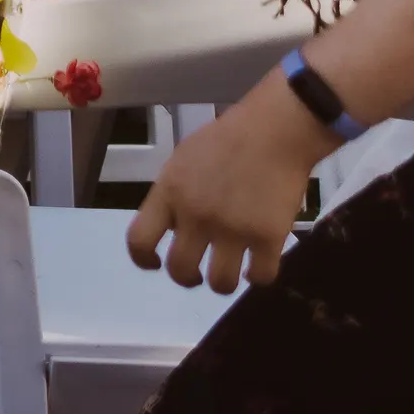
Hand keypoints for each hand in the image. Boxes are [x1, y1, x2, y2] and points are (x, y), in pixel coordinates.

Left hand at [129, 82, 325, 292]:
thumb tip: (169, 229)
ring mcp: (233, 228)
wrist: (274, 129)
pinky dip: (259, 276)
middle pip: (180, 270)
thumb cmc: (227, 140)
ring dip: (223, 283)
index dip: (143, 260)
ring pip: (220, 284)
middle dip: (187, 278)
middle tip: (198, 274)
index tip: (156, 264)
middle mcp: (195, 215)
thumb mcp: (183, 161)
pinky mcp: (269, 237)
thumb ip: (173, 196)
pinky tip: (259, 264)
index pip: (139, 240)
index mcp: (169, 192)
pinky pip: (260, 277)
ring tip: (230, 271)